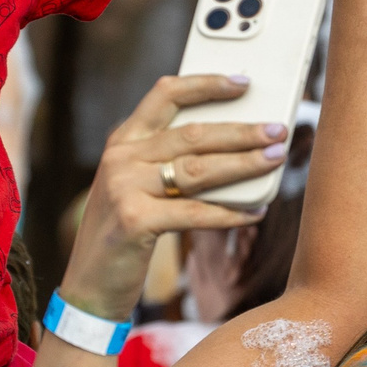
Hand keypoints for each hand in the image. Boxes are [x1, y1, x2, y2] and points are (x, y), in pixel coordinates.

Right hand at [57, 74, 282, 320]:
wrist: (89, 284)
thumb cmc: (125, 234)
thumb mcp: (136, 187)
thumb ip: (169, 163)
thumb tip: (234, 149)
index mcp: (123, 141)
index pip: (165, 95)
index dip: (206, 85)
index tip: (243, 82)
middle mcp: (121, 158)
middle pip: (192, 134)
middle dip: (240, 131)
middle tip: (277, 131)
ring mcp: (125, 188)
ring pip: (198, 169)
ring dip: (243, 164)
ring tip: (276, 160)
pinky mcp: (135, 221)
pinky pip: (195, 213)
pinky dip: (230, 213)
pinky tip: (256, 212)